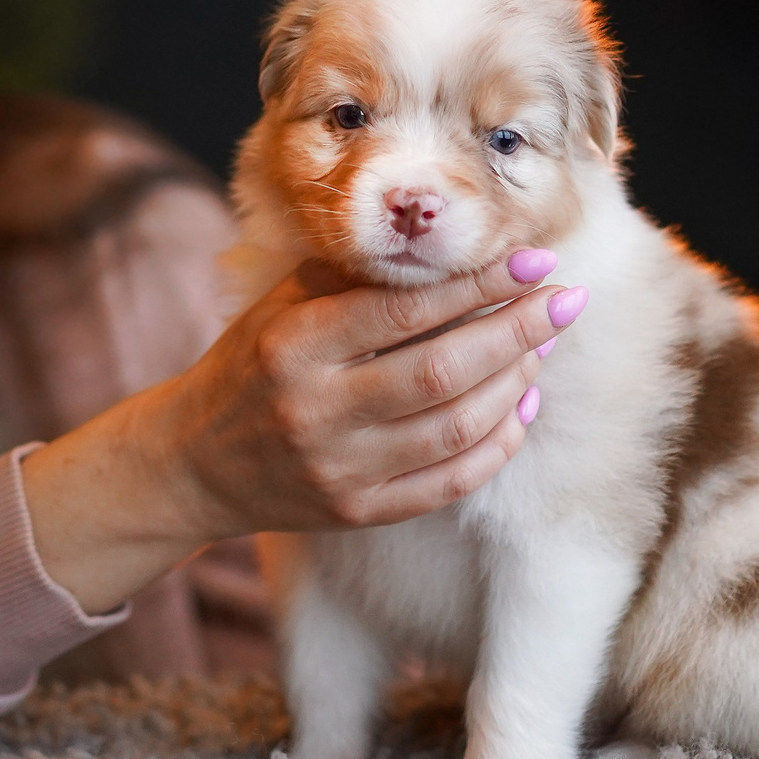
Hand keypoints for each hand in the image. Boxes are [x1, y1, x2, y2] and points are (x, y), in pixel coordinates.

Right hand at [169, 247, 580, 534]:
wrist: (192, 462)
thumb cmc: (251, 364)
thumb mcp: (282, 305)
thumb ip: (355, 277)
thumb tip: (447, 245)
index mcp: (295, 345)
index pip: (404, 309)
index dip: (478, 284)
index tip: (534, 261)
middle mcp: (317, 410)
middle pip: (443, 370)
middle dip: (518, 331)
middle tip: (566, 301)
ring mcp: (340, 470)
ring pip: (456, 428)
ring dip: (516, 383)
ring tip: (542, 347)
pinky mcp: (359, 513)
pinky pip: (450, 483)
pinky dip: (498, 443)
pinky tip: (521, 406)